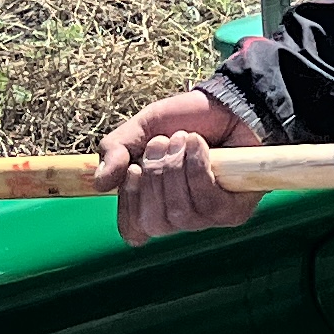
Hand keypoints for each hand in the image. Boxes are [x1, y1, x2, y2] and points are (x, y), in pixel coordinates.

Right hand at [98, 89, 261, 246]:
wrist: (229, 103)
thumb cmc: (186, 120)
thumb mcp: (143, 127)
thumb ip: (115, 150)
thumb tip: (100, 184)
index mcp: (154, 203)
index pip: (133, 230)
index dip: (130, 203)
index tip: (133, 169)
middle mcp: (180, 217)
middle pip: (154, 223)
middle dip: (155, 177)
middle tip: (162, 143)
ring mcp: (207, 218)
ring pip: (180, 213)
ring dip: (176, 170)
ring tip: (183, 139)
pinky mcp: (234, 212)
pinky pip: (207, 202)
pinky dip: (197, 168)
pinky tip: (198, 145)